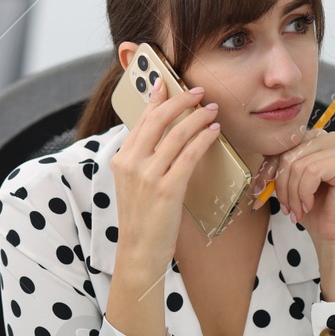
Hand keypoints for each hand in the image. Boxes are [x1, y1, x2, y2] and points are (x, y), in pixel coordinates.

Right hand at [108, 75, 220, 283]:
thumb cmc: (142, 219)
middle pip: (158, 119)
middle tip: (199, 92)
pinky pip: (189, 155)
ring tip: (212, 110)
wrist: (139, 252)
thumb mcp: (134, 184)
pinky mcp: (167, 189)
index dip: (156, 98)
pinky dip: (203, 139)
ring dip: (198, 117)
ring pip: (177, 134)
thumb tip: (163, 137)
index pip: (141, 119)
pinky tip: (213, 132)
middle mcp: (131, 163)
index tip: (168, 83)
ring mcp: (148, 176)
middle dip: (181, 100)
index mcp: (121, 159)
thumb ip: (142, 160)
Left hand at [254, 128, 334, 249]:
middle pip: (290, 153)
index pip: (286, 144)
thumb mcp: (289, 181)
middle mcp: (333, 140)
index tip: (261, 189)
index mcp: (319, 140)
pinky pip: (311, 173)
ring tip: (297, 210)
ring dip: (292, 194)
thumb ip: (280, 163)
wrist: (332, 234)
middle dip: (281, 184)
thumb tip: (263, 154)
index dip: (270, 168)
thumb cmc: (314, 209)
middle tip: (285, 207)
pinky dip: (304, 194)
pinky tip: (309, 205)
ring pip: (299, 165)